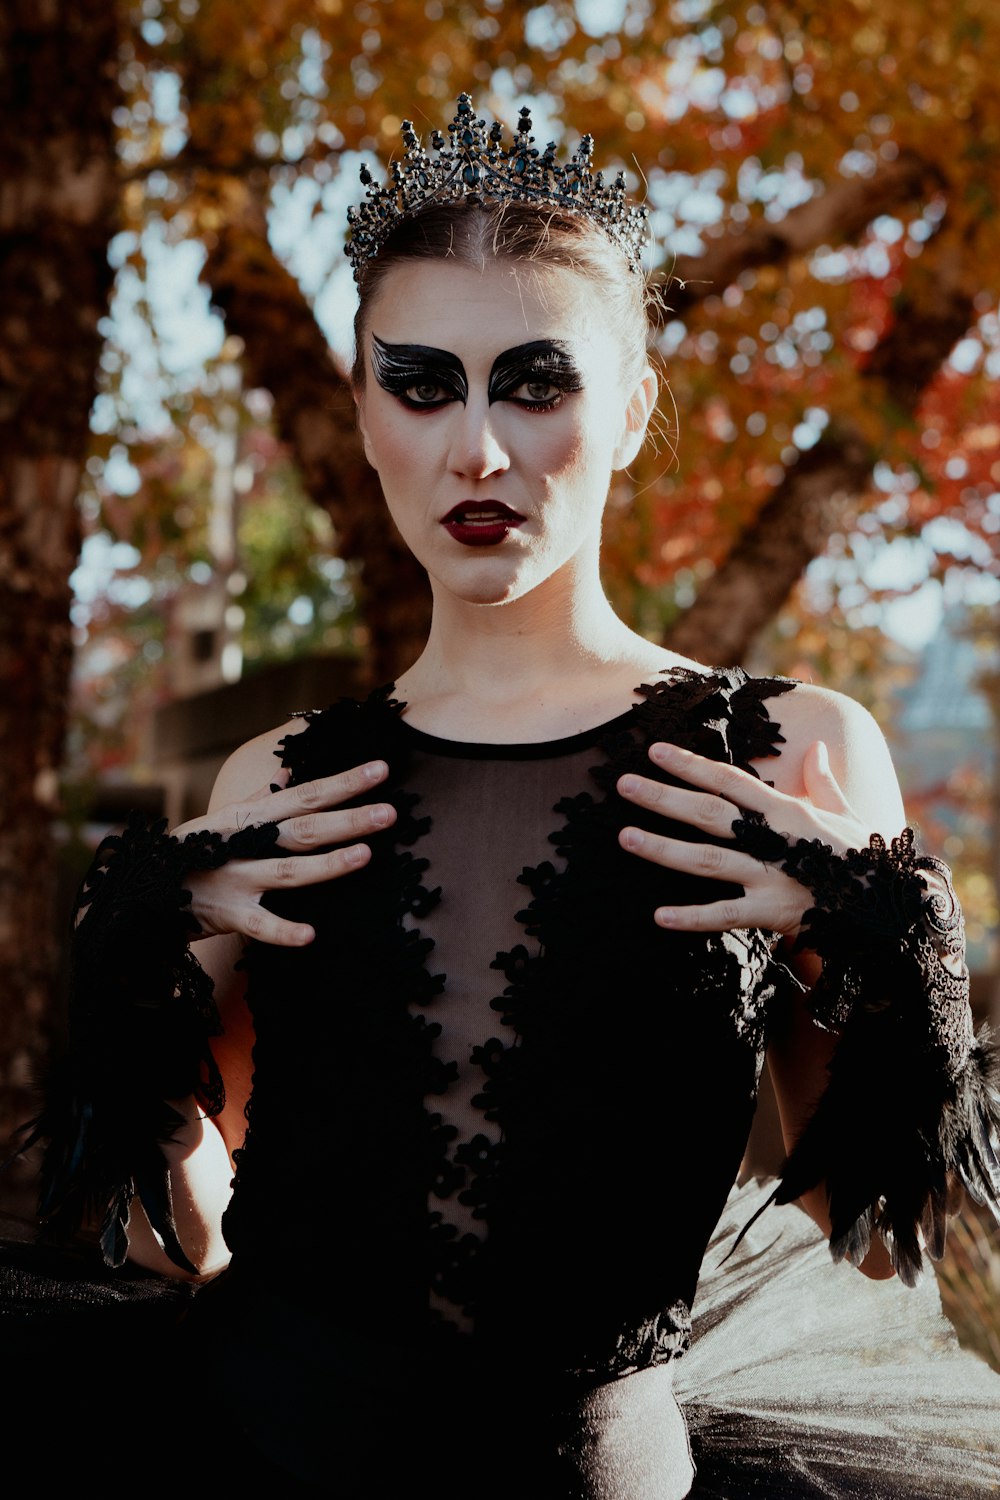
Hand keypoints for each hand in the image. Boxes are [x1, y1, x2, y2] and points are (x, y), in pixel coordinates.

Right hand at [174, 759, 395, 946]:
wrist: (138, 891)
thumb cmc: (190, 853)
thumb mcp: (221, 821)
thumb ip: (259, 799)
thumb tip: (288, 772)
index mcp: (249, 818)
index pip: (305, 795)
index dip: (344, 783)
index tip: (381, 770)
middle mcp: (245, 844)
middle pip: (304, 829)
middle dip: (348, 819)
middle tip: (391, 812)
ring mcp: (236, 879)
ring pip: (288, 871)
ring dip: (327, 865)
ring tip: (366, 856)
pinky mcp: (226, 915)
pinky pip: (259, 925)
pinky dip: (283, 931)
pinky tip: (311, 935)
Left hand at [616, 739, 869, 935]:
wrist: (891, 907)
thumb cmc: (863, 857)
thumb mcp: (845, 814)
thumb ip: (822, 783)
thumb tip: (817, 749)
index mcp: (787, 811)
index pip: (729, 780)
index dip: (691, 765)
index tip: (656, 751)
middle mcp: (774, 840)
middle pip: (709, 814)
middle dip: (665, 798)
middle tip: (624, 785)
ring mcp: (771, 876)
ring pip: (708, 861)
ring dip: (664, 850)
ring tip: (626, 838)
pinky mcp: (773, 913)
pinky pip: (726, 916)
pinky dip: (692, 918)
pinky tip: (659, 916)